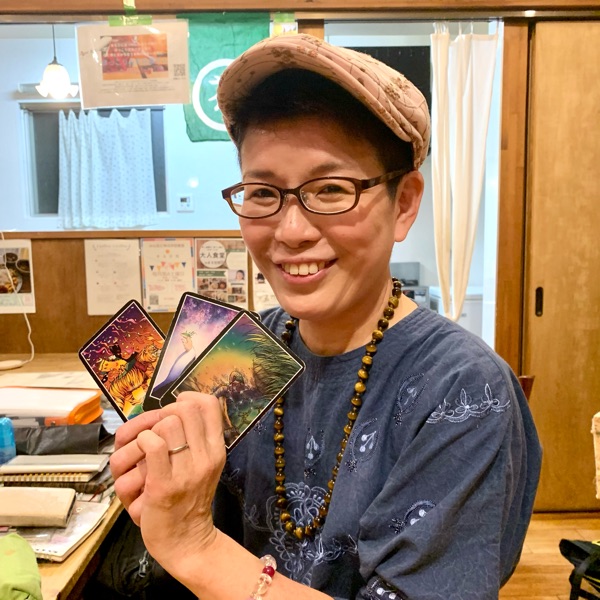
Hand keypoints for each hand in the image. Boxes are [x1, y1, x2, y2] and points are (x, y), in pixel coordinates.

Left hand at [112, 392, 226, 572]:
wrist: (185, 541)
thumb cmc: (189, 499)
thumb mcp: (204, 465)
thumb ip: (197, 437)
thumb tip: (178, 405)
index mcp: (216, 449)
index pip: (209, 404)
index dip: (187, 398)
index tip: (175, 410)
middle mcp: (206, 457)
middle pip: (184, 409)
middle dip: (163, 414)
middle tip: (156, 431)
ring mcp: (186, 471)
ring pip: (166, 424)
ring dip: (148, 432)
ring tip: (146, 449)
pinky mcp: (163, 485)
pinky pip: (152, 444)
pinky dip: (141, 443)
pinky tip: (140, 457)